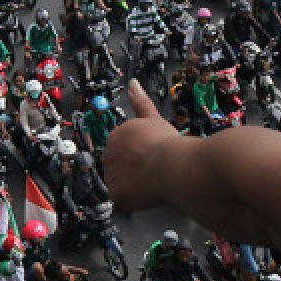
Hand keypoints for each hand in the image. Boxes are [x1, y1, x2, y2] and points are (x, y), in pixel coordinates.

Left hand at [105, 80, 184, 211]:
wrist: (172, 165)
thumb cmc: (165, 141)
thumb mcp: (153, 117)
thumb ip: (140, 101)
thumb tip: (132, 83)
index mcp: (115, 136)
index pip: (121, 147)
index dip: (136, 153)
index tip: (149, 155)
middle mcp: (108, 155)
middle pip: (117, 164)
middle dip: (131, 168)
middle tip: (151, 169)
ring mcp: (110, 176)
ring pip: (119, 182)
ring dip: (132, 183)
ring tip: (151, 180)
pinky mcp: (116, 194)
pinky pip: (122, 198)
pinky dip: (133, 198)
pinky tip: (148, 192)